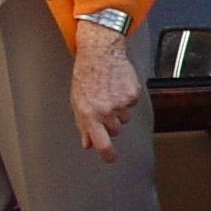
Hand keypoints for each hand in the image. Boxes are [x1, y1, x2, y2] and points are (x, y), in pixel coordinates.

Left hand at [69, 22, 140, 161]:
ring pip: (125, 118)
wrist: (100, 53)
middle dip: (110, 123)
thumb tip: (87, 142)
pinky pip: (132, 104)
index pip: (102, 143)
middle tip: (103, 107)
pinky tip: (117, 86)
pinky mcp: (133, 94)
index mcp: (90, 114)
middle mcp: (106, 111)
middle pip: (115, 131)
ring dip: (119, 110)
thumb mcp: (77, 101)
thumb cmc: (86, 75)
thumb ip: (83, 124)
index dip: (107, 154)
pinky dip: (126, 97)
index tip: (110, 157)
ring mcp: (121, 103)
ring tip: (109, 94)